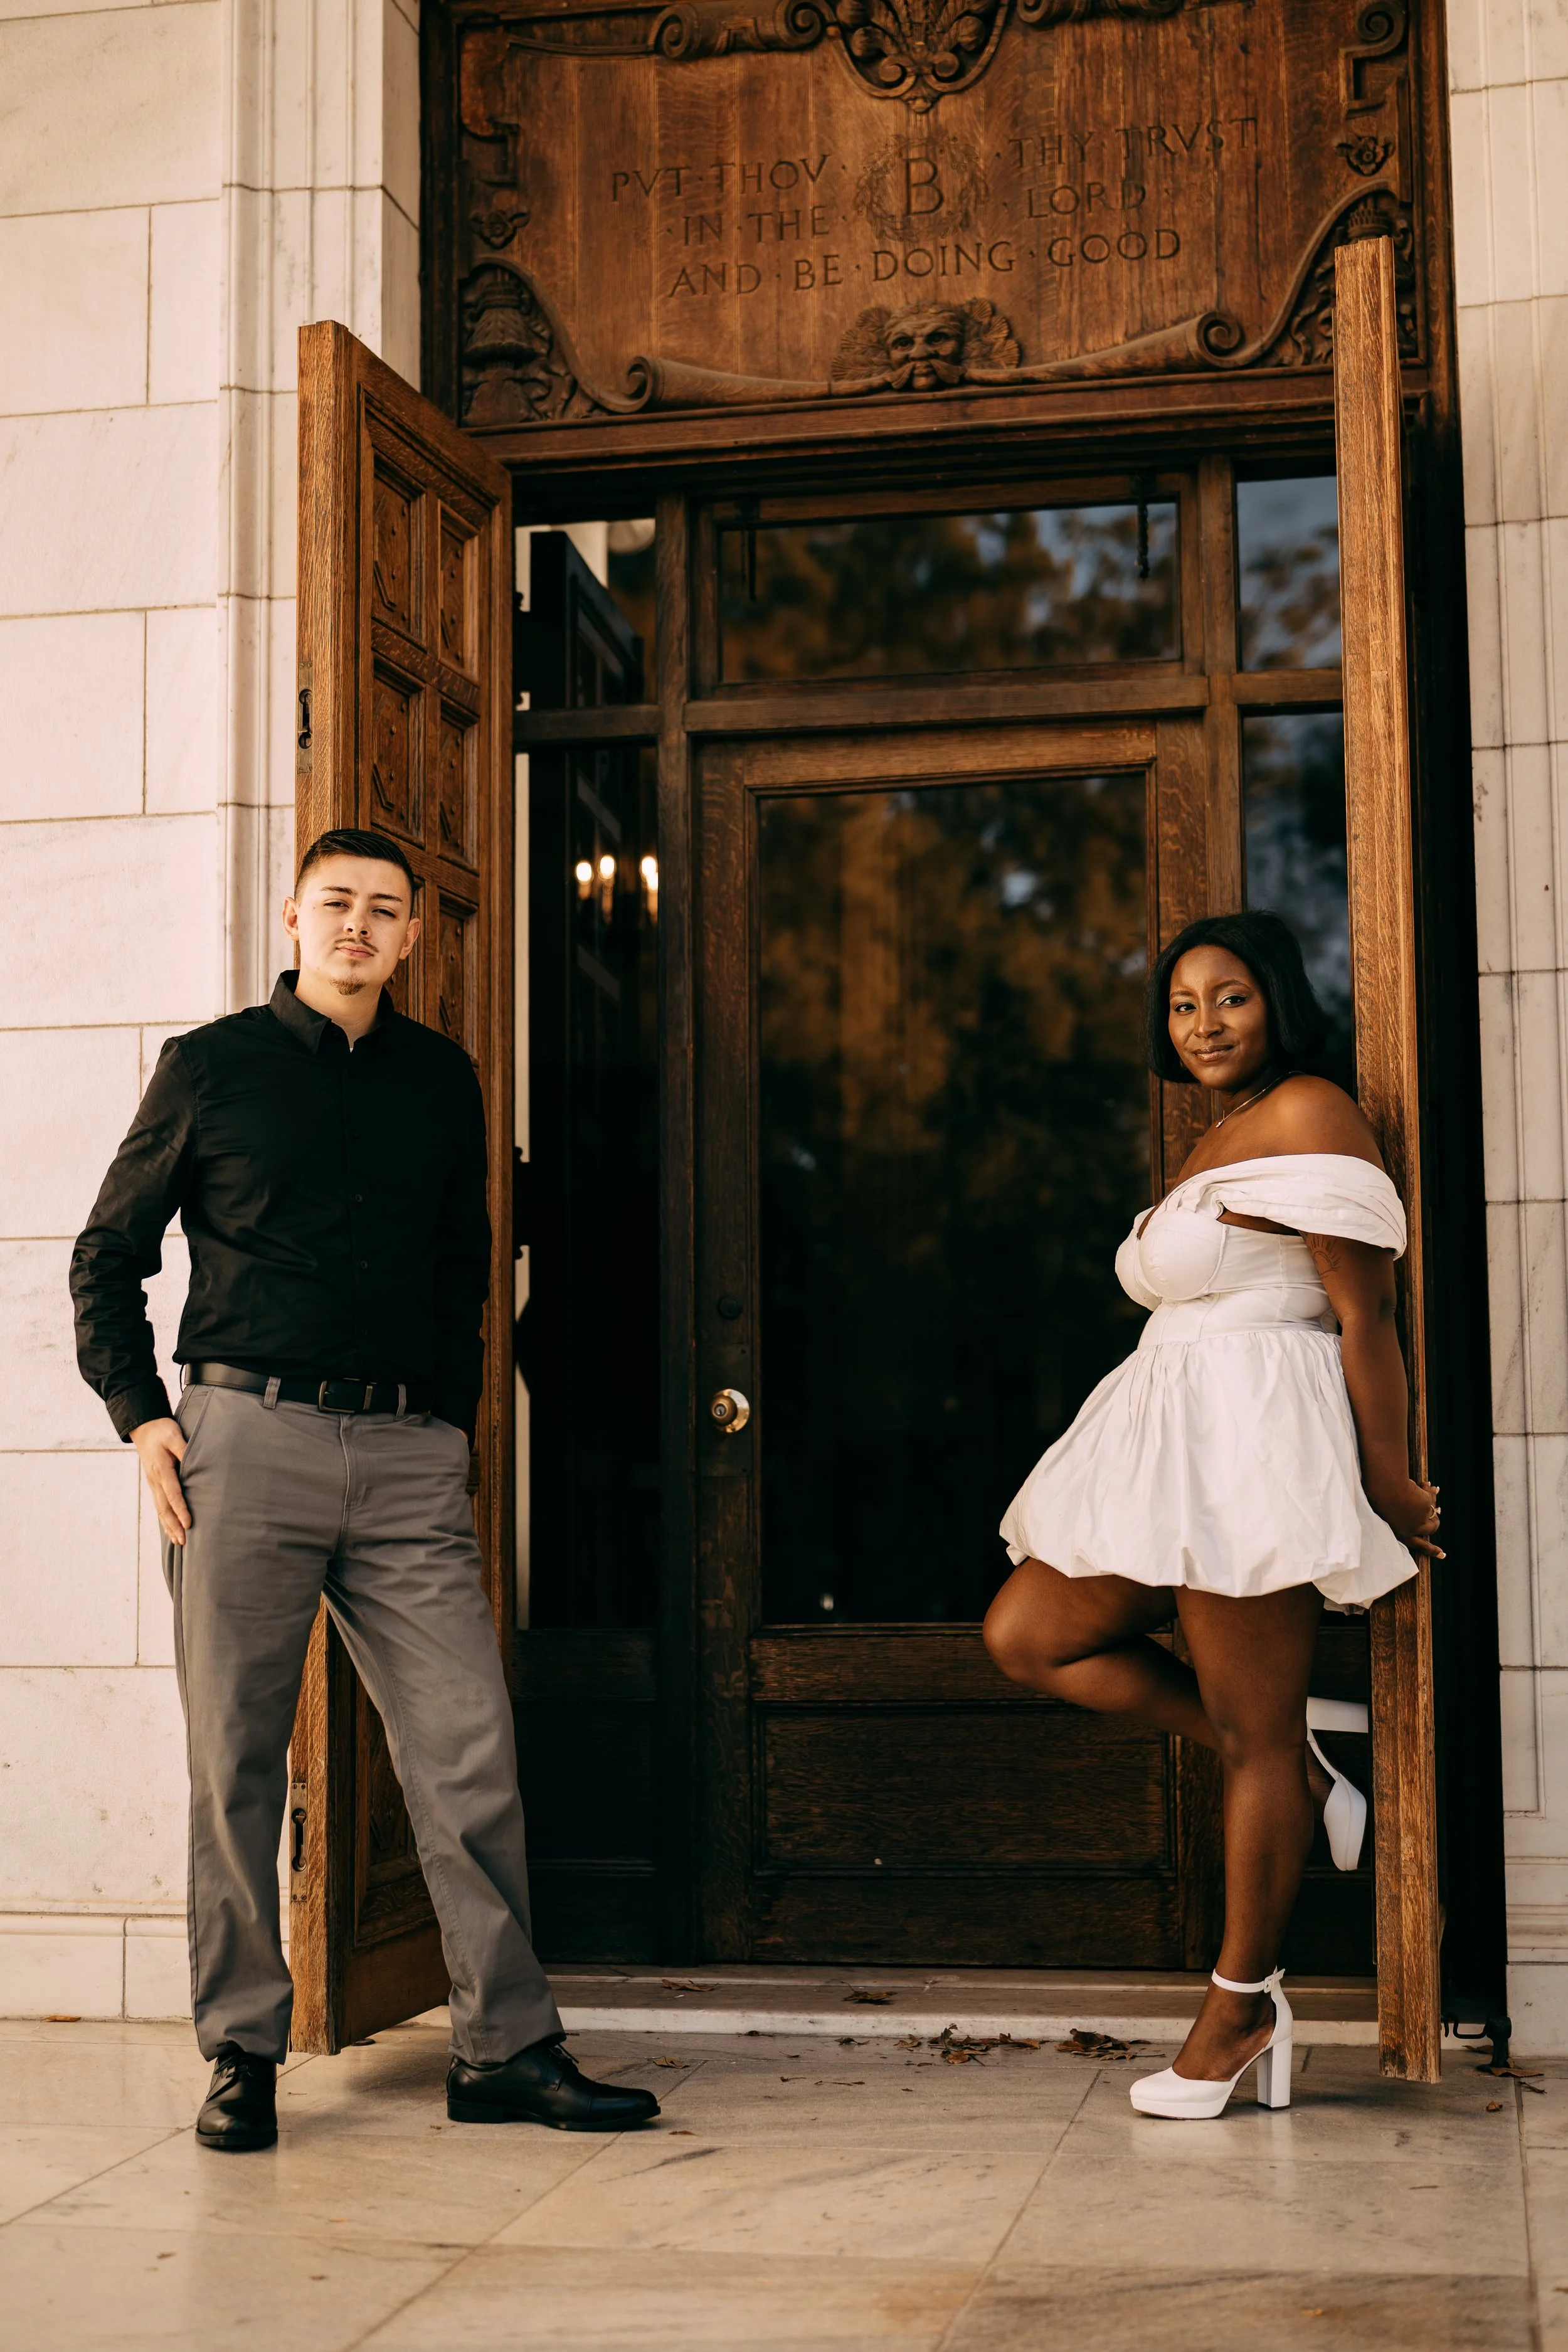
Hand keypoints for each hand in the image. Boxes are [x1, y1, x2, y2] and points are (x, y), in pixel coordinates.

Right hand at [131, 1416, 190, 1545]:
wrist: (144, 1428)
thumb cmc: (162, 1431)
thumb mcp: (174, 1435)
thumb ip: (184, 1449)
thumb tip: (194, 1461)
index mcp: (161, 1469)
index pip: (172, 1493)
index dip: (181, 1509)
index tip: (188, 1523)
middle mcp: (155, 1480)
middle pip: (165, 1507)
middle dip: (174, 1525)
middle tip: (184, 1541)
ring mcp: (153, 1483)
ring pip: (160, 1509)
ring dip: (169, 1526)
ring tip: (179, 1542)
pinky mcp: (154, 1484)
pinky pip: (159, 1505)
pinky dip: (164, 1519)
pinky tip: (170, 1530)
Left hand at [1371, 1476, 1443, 1560]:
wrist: (1383, 1486)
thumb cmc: (1380, 1496)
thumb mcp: (1390, 1512)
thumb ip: (1403, 1517)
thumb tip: (1425, 1513)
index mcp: (1399, 1532)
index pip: (1419, 1545)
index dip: (1432, 1550)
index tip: (1442, 1555)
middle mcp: (1411, 1529)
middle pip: (1432, 1528)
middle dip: (1435, 1520)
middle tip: (1435, 1511)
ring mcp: (1420, 1518)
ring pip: (1433, 1510)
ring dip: (1431, 1499)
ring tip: (1425, 1487)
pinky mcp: (1426, 1506)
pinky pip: (1431, 1496)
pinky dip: (1428, 1489)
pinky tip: (1424, 1484)